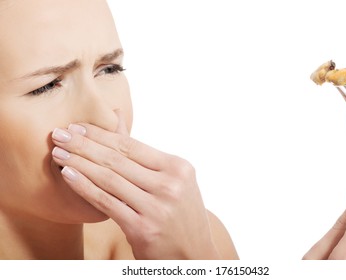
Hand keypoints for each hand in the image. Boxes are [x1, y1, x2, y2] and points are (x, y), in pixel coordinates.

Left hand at [51, 113, 220, 259]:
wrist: (193, 253)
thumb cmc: (179, 213)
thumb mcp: (173, 181)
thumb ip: (145, 157)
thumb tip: (118, 120)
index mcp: (178, 168)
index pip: (132, 146)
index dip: (100, 134)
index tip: (77, 126)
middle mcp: (170, 185)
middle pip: (118, 160)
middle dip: (83, 145)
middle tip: (59, 133)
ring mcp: (157, 207)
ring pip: (109, 179)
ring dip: (79, 163)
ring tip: (59, 153)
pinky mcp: (142, 228)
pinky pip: (106, 202)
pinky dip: (84, 187)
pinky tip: (68, 175)